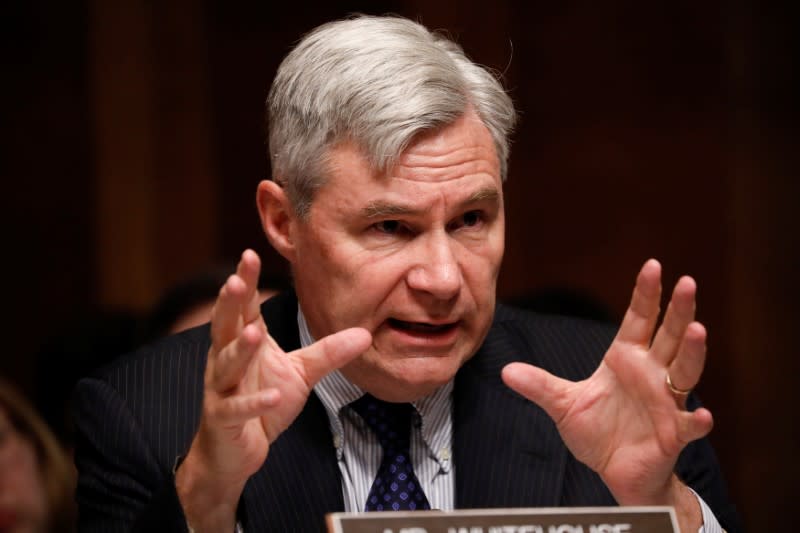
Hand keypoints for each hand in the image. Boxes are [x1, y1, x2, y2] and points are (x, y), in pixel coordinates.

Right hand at [176, 250, 370, 531]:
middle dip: (229, 303)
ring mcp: (221, 389)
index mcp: (243, 342)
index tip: (249, 254)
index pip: (243, 307)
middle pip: (225, 326)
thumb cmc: (264, 404)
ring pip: (227, 364)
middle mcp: (226, 360)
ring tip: (254, 333)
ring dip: (241, 350)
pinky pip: (237, 408)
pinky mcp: (223, 419)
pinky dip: (253, 402)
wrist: (236, 452)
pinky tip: (270, 396)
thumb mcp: (301, 373)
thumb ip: (328, 352)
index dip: (244, 282)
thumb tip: (366, 334)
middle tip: (234, 279)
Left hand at [502, 259, 711, 527]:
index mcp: (626, 359)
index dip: (646, 294)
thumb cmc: (597, 431)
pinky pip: (689, 425)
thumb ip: (539, 385)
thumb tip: (505, 370)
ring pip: (685, 371)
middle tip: (687, 283)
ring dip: (692, 352)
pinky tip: (702, 414)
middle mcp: (651, 374)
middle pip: (669, 336)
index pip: (640, 319)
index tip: (652, 266)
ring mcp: (666, 402)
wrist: (616, 471)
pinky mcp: (674, 433)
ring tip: (697, 329)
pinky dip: (696, 420)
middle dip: (679, 310)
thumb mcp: (563, 404)